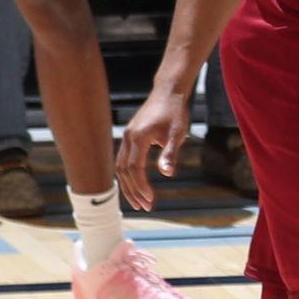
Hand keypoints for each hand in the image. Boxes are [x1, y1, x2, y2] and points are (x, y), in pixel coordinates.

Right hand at [115, 82, 188, 209]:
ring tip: (141, 201)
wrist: (169, 91)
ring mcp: (127, 136)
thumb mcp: (177, 133)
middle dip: (133, 191)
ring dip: (129, 186)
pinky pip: (123, 160)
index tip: (151, 200)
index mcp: (138, 138)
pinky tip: (137, 185)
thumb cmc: (176, 111)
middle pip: (124, 172)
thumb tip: (167, 174)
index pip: (134, 169)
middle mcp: (128, 138)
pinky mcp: (130, 136)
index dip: (141, 186)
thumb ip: (171, 154)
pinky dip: (128, 175)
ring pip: (121, 167)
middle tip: (146, 207)